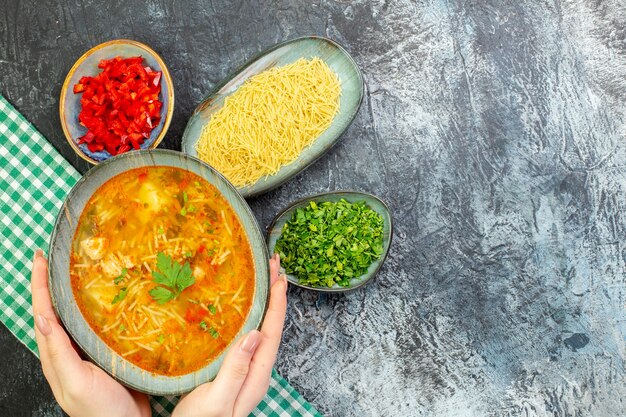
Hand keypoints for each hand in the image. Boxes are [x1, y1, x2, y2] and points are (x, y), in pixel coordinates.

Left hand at [31, 249, 150, 416]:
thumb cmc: (99, 410)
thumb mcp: (74, 382)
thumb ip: (58, 352)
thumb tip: (43, 316)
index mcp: (56, 354)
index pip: (43, 311)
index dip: (39, 283)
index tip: (39, 257)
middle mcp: (69, 349)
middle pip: (57, 308)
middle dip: (53, 281)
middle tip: (59, 255)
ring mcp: (89, 351)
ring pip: (78, 314)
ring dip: (75, 290)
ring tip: (81, 267)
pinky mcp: (110, 352)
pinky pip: (102, 323)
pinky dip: (101, 306)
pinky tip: (113, 296)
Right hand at [172, 253, 287, 416]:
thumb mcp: (216, 401)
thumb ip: (235, 371)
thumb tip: (254, 334)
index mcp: (257, 376)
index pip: (272, 332)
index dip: (277, 302)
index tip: (278, 276)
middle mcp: (255, 371)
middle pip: (270, 326)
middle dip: (274, 294)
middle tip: (274, 265)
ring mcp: (244, 370)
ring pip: (259, 329)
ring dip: (263, 302)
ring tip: (263, 277)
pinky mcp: (230, 370)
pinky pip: (244, 335)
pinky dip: (247, 315)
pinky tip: (240, 307)